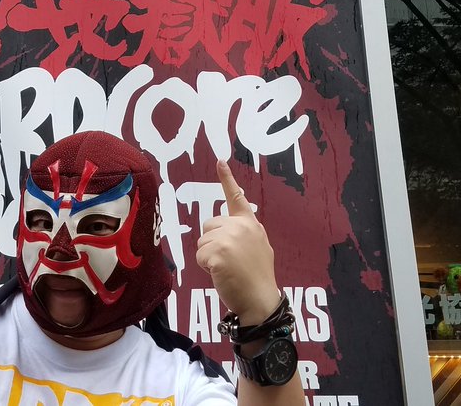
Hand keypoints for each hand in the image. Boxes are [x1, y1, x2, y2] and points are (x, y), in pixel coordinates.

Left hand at [196, 160, 280, 324]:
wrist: (260, 300)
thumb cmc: (256, 278)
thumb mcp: (258, 248)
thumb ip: (243, 234)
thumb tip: (225, 233)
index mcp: (250, 224)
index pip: (236, 198)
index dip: (227, 179)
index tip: (220, 161)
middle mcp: (241, 227)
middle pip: (209, 226)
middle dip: (212, 243)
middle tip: (229, 261)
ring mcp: (230, 238)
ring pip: (202, 242)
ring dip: (208, 257)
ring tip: (227, 268)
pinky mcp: (219, 252)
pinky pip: (200, 256)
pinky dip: (206, 267)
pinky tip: (221, 274)